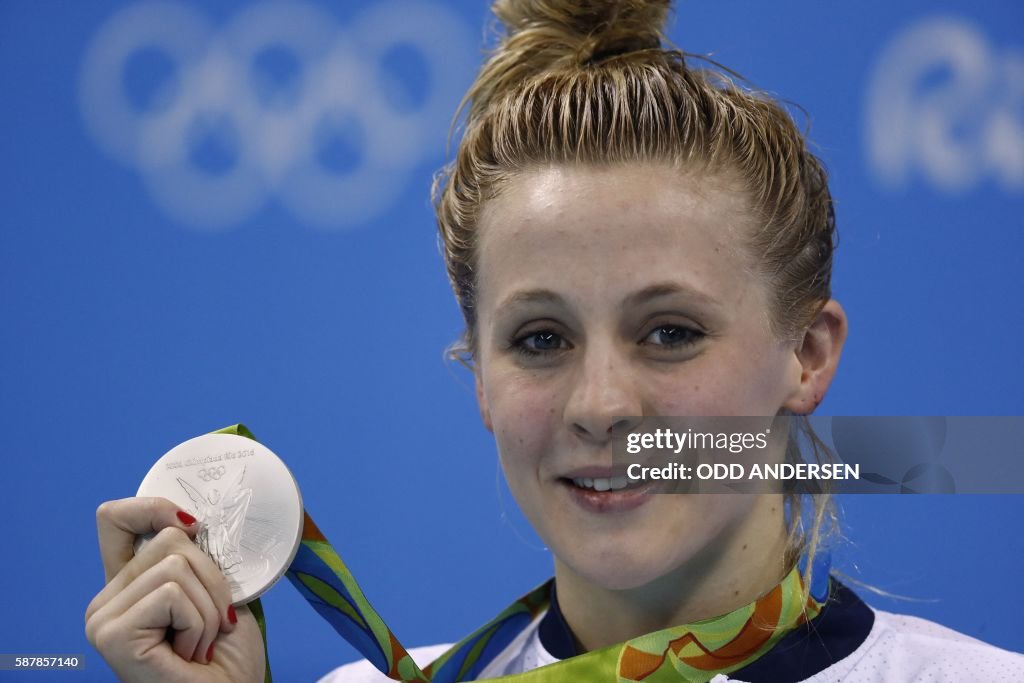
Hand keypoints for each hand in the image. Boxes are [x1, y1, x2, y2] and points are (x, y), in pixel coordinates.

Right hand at [85, 497, 264, 681]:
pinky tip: (192, 653)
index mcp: (128, 584)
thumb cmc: (228, 657)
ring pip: (176, 564)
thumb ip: (196, 556)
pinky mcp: (113, 634)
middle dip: (212, 578)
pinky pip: (173, 593)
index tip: (194, 528)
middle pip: (169, 539)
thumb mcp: (216, 591)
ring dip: (209, 607)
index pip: (116, 518)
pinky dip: (199, 623)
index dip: (155, 508)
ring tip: (202, 642)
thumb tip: (193, 520)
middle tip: (213, 624)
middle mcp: (106, 599)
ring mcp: (104, 618)